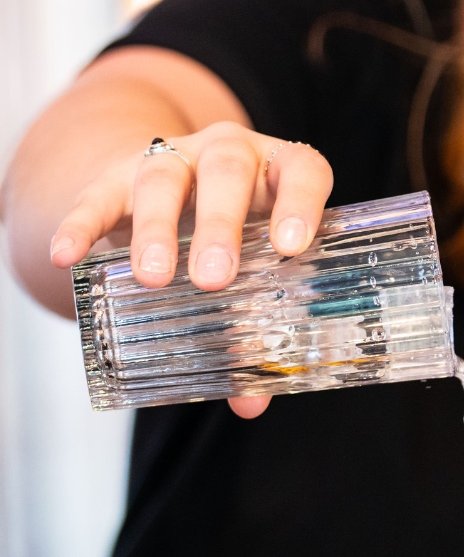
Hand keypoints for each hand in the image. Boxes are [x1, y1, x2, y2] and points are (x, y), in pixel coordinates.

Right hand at [49, 121, 333, 418]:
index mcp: (279, 174)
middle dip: (220, 225)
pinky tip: (68, 257)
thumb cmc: (236, 245)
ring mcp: (175, 158)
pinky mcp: (117, 174)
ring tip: (154, 279)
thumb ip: (257, 331)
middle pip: (226, 171)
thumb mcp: (253, 274)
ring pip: (163, 176)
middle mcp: (229, 153)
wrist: (175, 196)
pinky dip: (81, 224)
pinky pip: (97, 195)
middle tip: (214, 279)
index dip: (301, 204)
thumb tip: (252, 403)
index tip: (291, 246)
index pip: (302, 172)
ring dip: (156, 228)